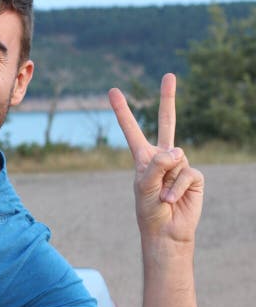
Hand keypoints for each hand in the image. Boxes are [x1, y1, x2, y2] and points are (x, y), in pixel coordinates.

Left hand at [108, 74, 203, 242]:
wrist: (166, 231)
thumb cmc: (148, 210)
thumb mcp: (144, 186)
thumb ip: (157, 165)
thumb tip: (177, 150)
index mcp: (143, 158)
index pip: (132, 130)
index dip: (122, 111)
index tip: (112, 91)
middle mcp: (161, 158)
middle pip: (166, 123)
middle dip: (168, 98)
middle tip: (169, 74)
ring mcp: (179, 165)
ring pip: (176, 158)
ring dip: (166, 180)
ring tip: (161, 196)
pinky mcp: (194, 176)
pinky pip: (186, 174)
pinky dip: (176, 188)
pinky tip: (170, 199)